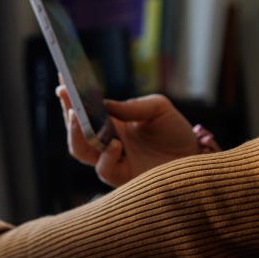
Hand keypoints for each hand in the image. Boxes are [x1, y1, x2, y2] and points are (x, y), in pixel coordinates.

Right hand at [58, 87, 216, 186]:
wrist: (196, 159)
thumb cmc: (176, 132)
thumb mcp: (158, 108)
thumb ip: (132, 106)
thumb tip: (105, 105)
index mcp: (112, 123)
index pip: (85, 110)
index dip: (71, 97)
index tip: (62, 79)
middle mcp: (107, 141)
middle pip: (76, 129)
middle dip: (67, 111)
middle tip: (65, 94)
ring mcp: (113, 160)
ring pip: (80, 150)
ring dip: (77, 133)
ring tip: (78, 116)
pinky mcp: (123, 179)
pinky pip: (104, 169)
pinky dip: (106, 156)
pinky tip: (115, 145)